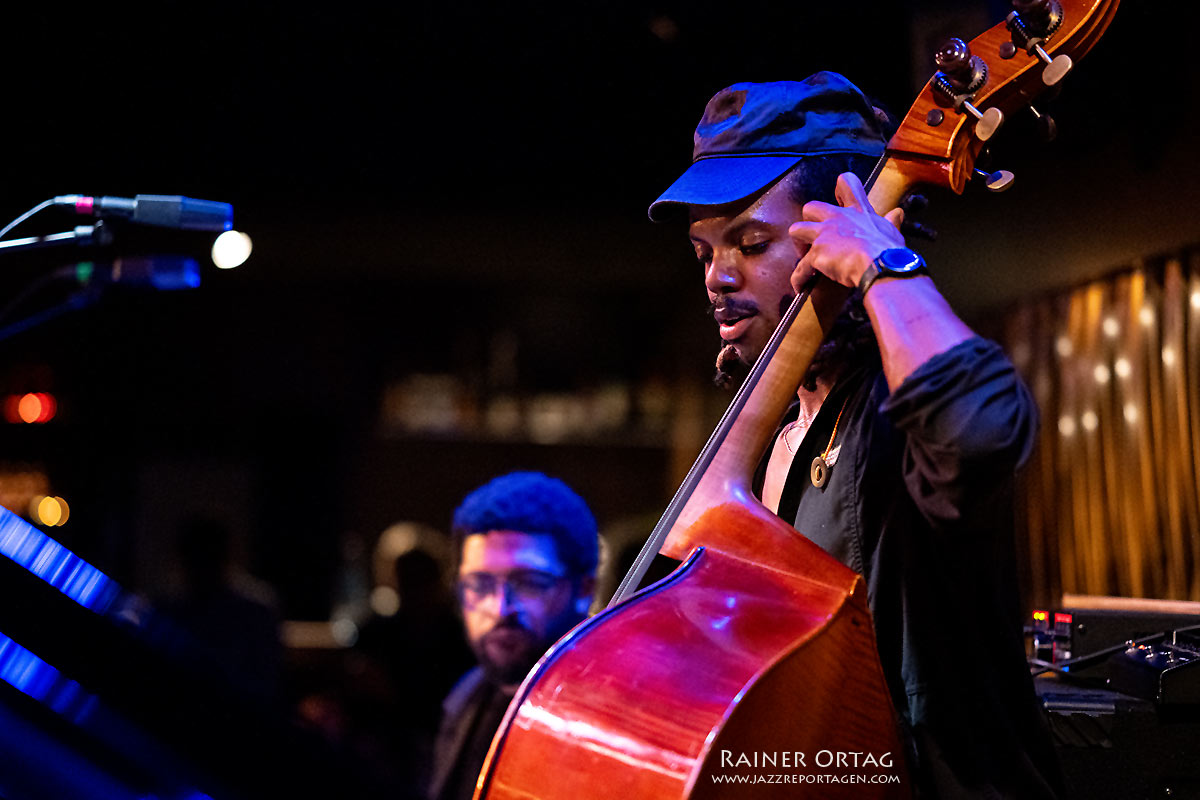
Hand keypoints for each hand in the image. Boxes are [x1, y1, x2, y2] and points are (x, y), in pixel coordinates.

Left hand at [788, 172, 905, 293]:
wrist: (881, 265)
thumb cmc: (889, 251)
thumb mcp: (892, 232)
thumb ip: (891, 222)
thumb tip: (897, 213)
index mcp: (857, 212)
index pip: (846, 183)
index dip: (840, 189)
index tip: (838, 200)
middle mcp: (837, 219)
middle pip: (811, 207)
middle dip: (809, 221)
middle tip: (816, 237)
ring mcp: (824, 235)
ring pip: (796, 230)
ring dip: (798, 244)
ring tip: (804, 258)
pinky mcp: (816, 253)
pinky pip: (800, 267)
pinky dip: (799, 277)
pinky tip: (800, 285)